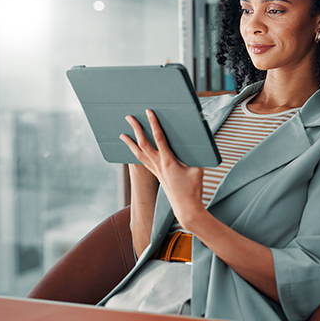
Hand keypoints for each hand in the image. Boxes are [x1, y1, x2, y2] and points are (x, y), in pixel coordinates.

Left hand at [120, 110, 204, 226]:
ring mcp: (156, 171)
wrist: (186, 208)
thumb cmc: (193, 189)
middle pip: (143, 144)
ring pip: (138, 154)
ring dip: (130, 143)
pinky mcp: (156, 175)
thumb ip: (195, 154)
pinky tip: (133, 150)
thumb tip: (196, 140)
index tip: (149, 112)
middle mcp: (158, 165)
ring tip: (122, 134)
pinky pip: (142, 162)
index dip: (153, 123)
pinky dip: (136, 153)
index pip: (159, 138)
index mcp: (168, 161)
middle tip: (129, 117)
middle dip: (135, 129)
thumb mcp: (198, 168)